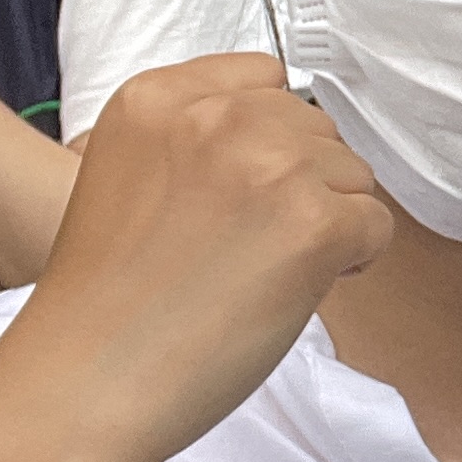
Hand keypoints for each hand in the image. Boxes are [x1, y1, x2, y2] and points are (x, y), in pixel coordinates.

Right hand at [18, 55, 392, 461]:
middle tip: (250, 248)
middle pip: (313, 127)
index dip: (270, 140)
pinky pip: (375, 224)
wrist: (85, 383)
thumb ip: (195, 142)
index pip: (263, 79)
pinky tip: (296, 291)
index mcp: (156, 99)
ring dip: (327, 222)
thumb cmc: (105, 305)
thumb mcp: (128, 176)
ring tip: (264, 274)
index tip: (245, 193)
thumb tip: (283, 146)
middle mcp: (214, 118)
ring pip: (351, 174)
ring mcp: (268, 166)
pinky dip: (353, 261)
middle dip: (301, 183)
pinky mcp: (313, 223)